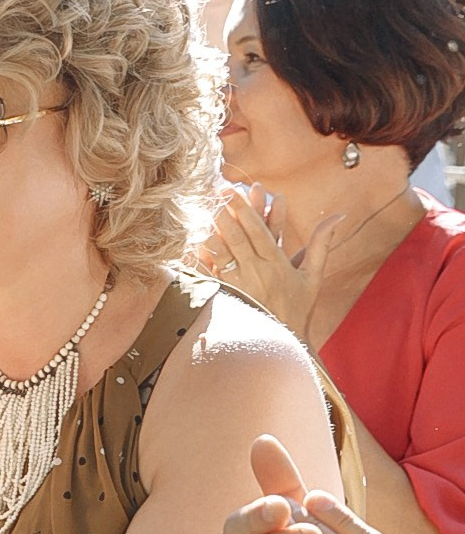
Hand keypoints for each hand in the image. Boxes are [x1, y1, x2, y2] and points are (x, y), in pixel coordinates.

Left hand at [202, 185, 343, 343]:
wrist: (280, 342)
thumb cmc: (297, 307)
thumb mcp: (313, 276)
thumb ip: (321, 244)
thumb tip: (338, 215)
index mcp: (277, 265)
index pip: (260, 233)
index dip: (247, 210)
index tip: (236, 191)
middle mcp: (257, 273)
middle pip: (238, 238)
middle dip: (227, 213)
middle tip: (216, 191)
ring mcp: (238, 285)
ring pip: (222, 254)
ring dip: (213, 232)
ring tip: (204, 212)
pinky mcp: (225, 296)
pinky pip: (210, 274)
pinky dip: (202, 258)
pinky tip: (194, 242)